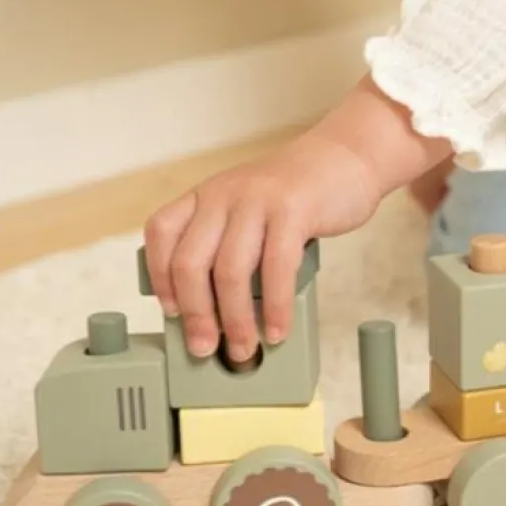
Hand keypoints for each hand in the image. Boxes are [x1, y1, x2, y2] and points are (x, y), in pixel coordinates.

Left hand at [143, 76, 450, 360]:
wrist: (345, 158)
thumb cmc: (296, 196)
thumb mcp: (247, 210)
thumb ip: (227, 245)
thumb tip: (214, 310)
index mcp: (205, 195)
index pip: (161, 233)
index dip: (159, 276)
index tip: (171, 312)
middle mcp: (223, 194)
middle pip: (190, 261)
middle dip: (195, 314)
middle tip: (203, 347)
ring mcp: (256, 200)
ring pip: (230, 271)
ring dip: (235, 320)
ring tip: (244, 347)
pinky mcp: (292, 209)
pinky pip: (276, 268)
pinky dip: (275, 307)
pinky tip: (277, 328)